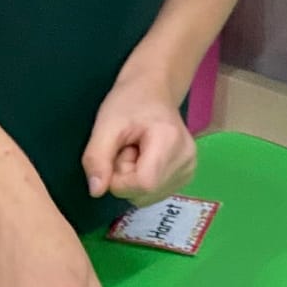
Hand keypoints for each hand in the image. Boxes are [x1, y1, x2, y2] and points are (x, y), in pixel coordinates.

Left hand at [82, 77, 197, 208]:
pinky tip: (144, 159)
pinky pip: (154, 193)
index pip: (143, 184)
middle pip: (144, 193)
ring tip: (135, 151)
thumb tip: (96, 192)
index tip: (116, 154)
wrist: (153, 89)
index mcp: (171, 142)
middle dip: (124, 178)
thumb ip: (96, 158)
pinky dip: (142, 181)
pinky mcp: (186, 175)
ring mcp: (189, 169)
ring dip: (132, 180)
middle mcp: (187, 160)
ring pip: (148, 196)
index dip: (120, 179)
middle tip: (125, 149)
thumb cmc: (129, 101)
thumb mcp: (105, 125)